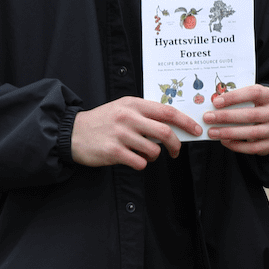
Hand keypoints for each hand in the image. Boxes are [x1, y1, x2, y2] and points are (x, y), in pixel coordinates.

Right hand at [71, 97, 201, 169]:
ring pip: (154, 150)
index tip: (196, 130)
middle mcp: (128, 117)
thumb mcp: (123, 108)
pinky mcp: (113, 151)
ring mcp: (120, 134)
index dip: (186, 122)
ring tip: (143, 153)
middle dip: (176, 144)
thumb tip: (174, 123)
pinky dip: (141, 163)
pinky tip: (132, 158)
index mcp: (133, 104)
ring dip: (154, 156)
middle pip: (165, 132)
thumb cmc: (103, 121)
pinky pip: (140, 162)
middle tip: (175, 151)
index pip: (167, 111)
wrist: (72, 132)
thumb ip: (145, 113)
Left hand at [202, 83, 268, 155]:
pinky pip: (252, 148)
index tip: (216, 102)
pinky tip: (224, 141)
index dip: (234, 97)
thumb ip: (238, 98)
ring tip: (212, 132)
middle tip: (208, 118)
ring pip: (251, 133)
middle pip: (251, 115)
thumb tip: (215, 104)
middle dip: (226, 117)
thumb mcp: (253, 98)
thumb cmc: (258, 107)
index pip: (254, 93)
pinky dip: (236, 145)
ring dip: (228, 133)